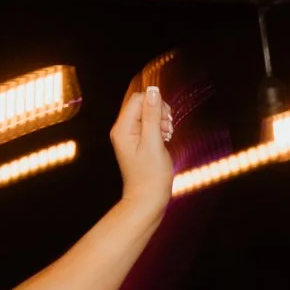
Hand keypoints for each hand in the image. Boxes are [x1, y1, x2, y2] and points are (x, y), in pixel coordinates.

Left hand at [107, 81, 173, 218]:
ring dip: (161, 121)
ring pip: (147, 113)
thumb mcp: (153, 142)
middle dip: (159, 112)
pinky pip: (148, 124)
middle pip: (142, 104)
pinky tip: (164, 139)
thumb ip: (152, 115)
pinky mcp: (137, 141)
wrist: (147, 199)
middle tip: (166, 130)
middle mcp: (122, 129)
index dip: (155, 105)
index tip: (164, 122)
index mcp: (122, 128)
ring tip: (166, 136)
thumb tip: (152, 90)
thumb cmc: (150, 175)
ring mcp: (129, 135)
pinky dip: (159, 129)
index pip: (138, 99)